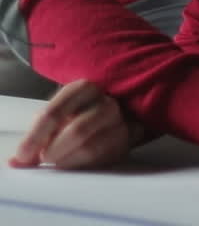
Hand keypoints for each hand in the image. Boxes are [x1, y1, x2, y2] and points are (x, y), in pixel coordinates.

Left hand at [8, 80, 142, 169]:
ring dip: (66, 160)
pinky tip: (71, 163)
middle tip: (41, 159)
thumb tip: (17, 161)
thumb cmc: (77, 115)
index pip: (54, 112)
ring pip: (90, 147)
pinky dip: (80, 165)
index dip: (35, 137)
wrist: (116, 116)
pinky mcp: (127, 140)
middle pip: (76, 130)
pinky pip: (101, 158)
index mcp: (83, 88)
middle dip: (53, 150)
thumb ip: (37, 136)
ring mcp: (120, 121)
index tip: (22, 155)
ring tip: (56, 161)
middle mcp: (106, 101)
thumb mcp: (56, 116)